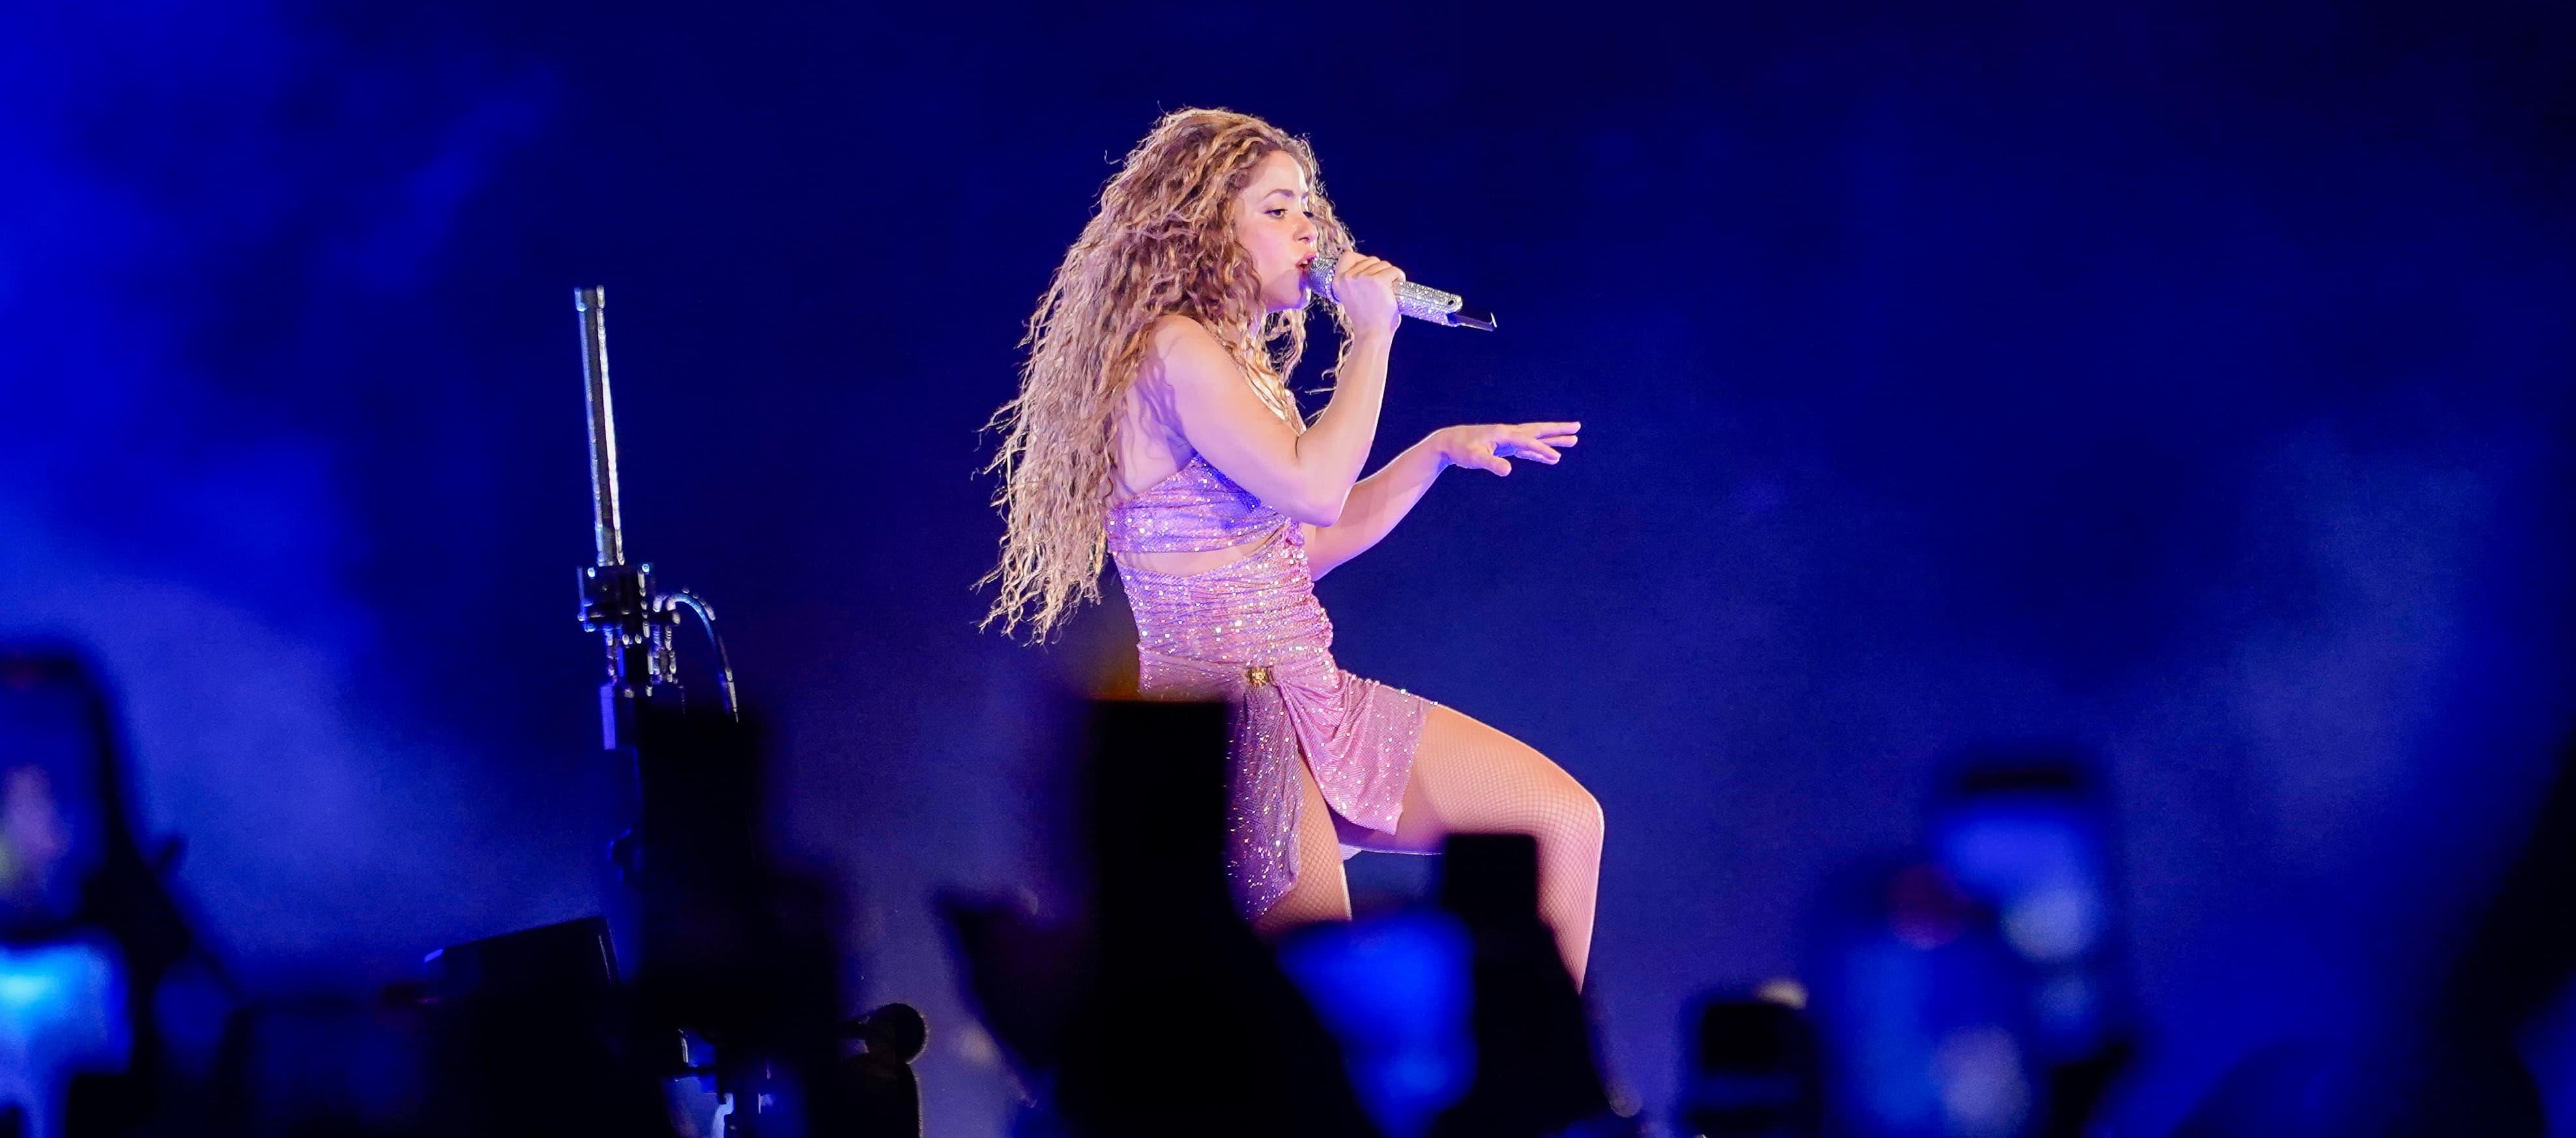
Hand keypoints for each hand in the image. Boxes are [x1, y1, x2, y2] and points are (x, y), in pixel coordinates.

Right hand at [1327, 252, 1405, 339]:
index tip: (1369, 270)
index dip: (1361, 259)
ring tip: (1388, 292)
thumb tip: (1368, 266)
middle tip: (1380, 289)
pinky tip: (1396, 289)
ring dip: (1390, 275)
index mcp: (1338, 281)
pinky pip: (1394, 270)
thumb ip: (1355, 281)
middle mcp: (1348, 277)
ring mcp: (1363, 278)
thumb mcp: (1351, 296)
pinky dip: (1399, 277)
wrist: (1372, 334)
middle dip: (1379, 270)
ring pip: (1383, 264)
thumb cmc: (1366, 318)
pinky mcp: (1378, 281)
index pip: (1348, 255)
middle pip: (1371, 259)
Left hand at [1439, 421, 1579, 475]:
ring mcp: (1508, 439)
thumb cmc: (1461, 449)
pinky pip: (1528, 448)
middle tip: (1578, 428)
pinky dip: (1540, 451)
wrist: (1449, 442)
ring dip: (1553, 439)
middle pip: (1538, 430)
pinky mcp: (1506, 446)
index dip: (1542, 450)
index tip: (1556, 458)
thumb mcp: (1474, 458)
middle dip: (1558, 430)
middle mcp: (1509, 433)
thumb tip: (1508, 471)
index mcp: (1504, 434)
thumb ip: (1491, 463)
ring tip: (1573, 439)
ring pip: (1536, 438)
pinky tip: (1550, 457)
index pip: (1528, 442)